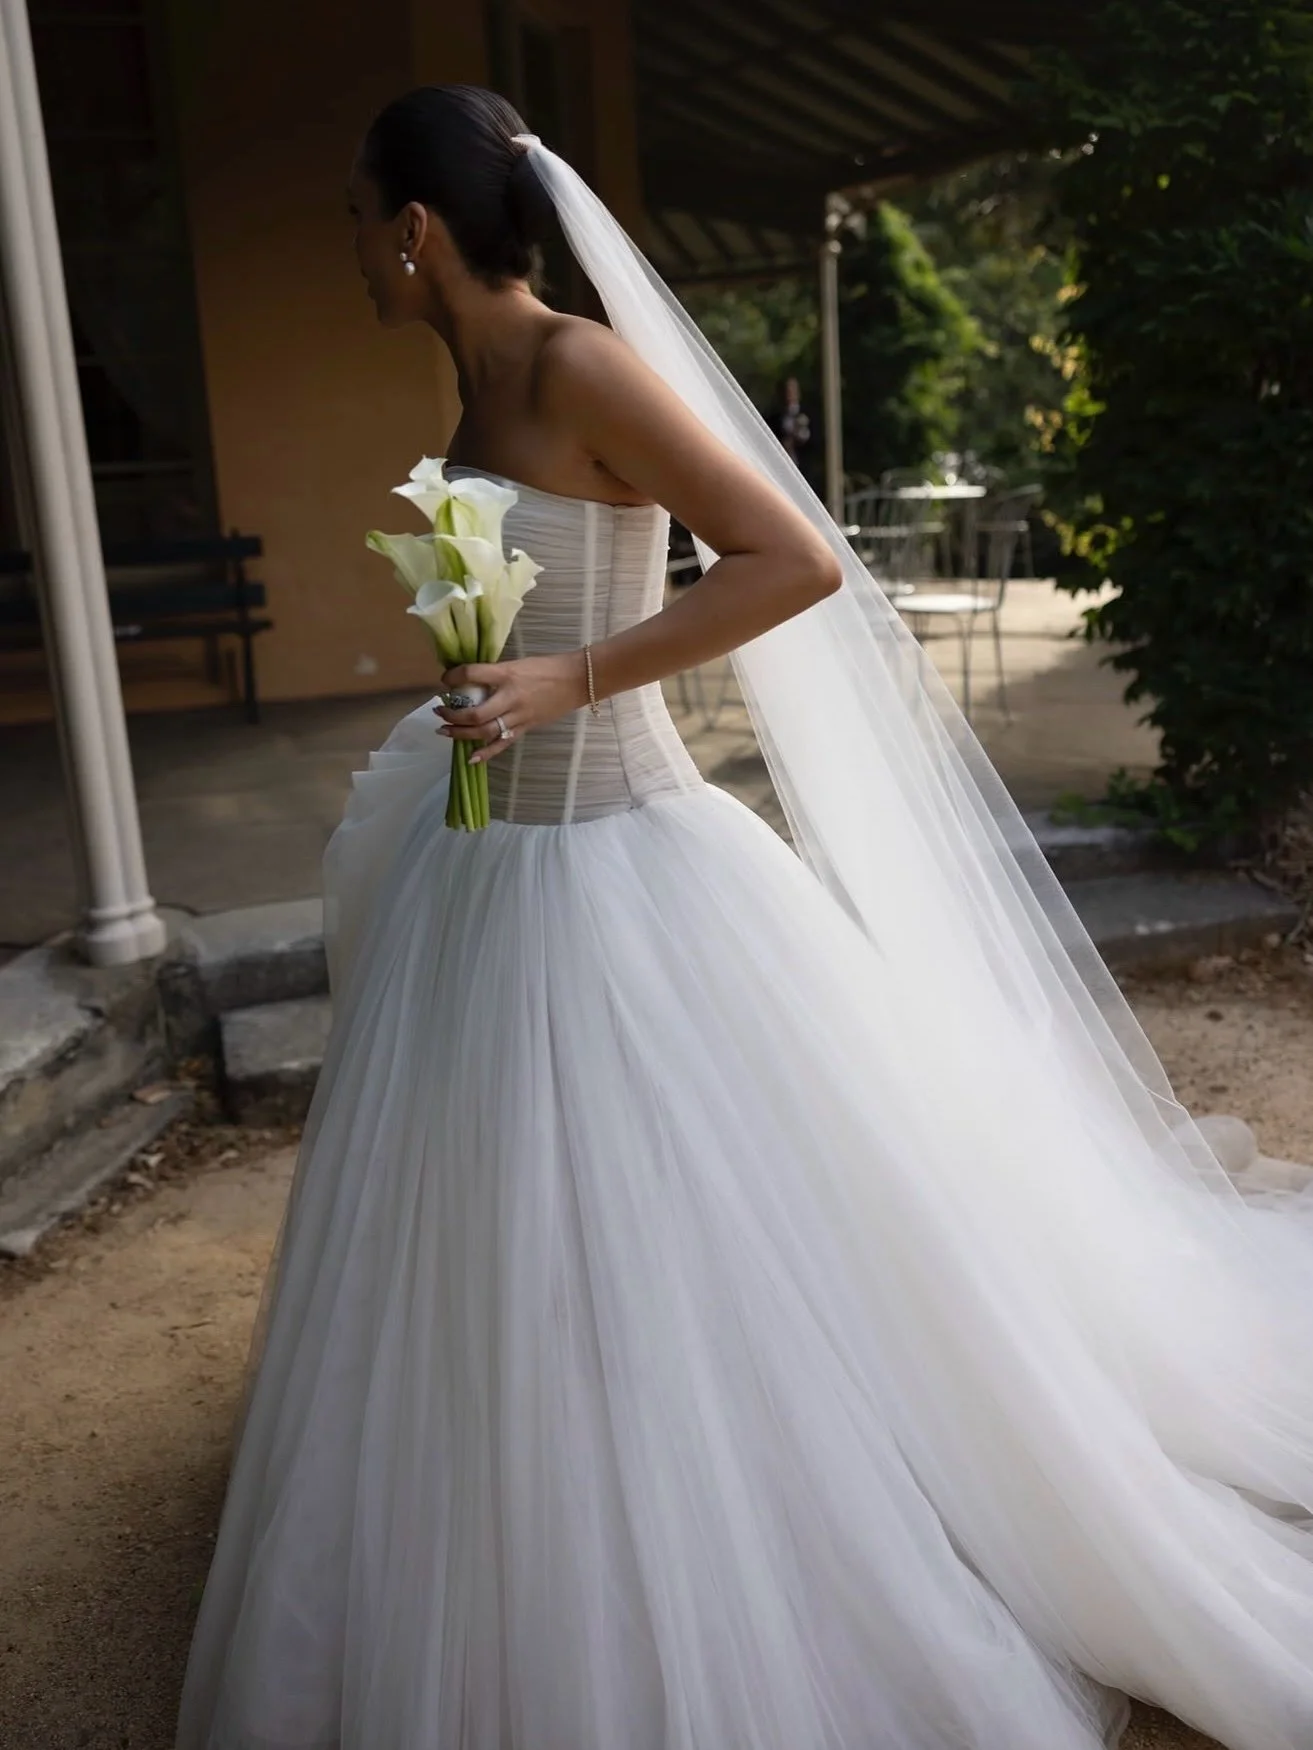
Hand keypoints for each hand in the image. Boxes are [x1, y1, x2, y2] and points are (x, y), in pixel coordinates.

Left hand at [434, 652, 589, 762]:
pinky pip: (502, 743)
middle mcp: (510, 697)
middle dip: (453, 715)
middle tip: (439, 711)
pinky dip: (486, 753)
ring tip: (444, 731)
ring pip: (485, 731)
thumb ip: (496, 674)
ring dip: (461, 734)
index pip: (472, 674)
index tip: (445, 680)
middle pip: (476, 713)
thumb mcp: (517, 664)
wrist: (576, 681)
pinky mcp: (525, 727)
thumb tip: (472, 682)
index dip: (453, 677)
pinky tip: (470, 759)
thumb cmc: (547, 667)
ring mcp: (519, 716)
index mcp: (507, 674)